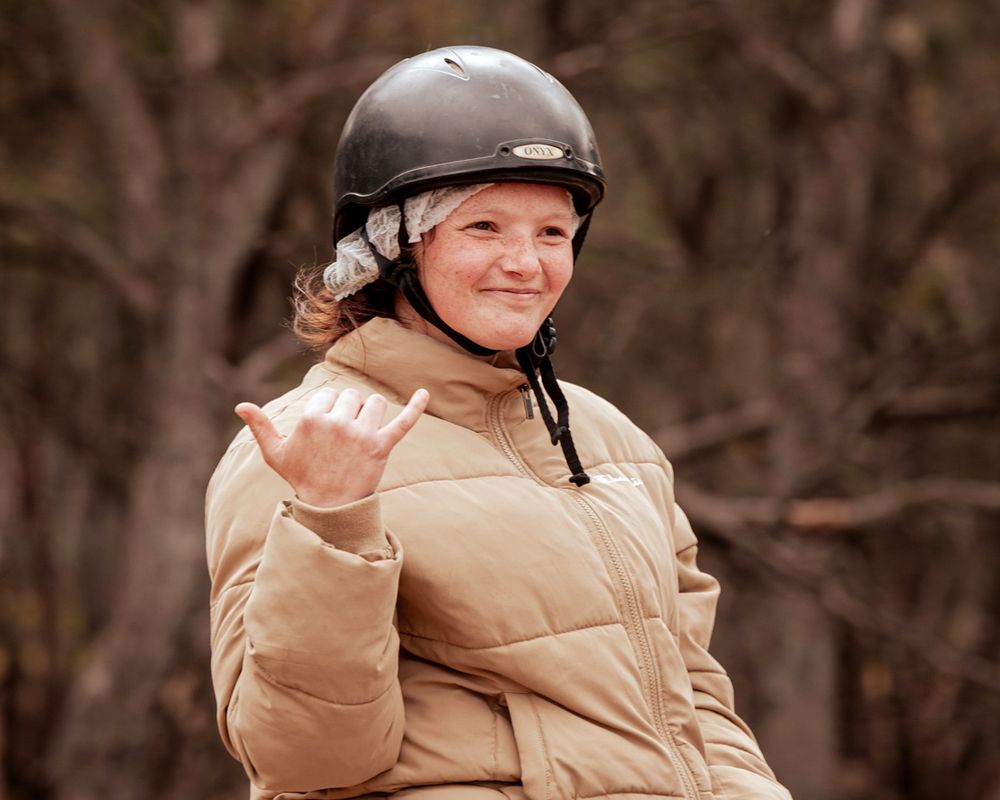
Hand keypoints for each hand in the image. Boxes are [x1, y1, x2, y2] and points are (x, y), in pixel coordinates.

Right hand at [234, 387, 428, 507]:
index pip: (329, 395)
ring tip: (361, 435)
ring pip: (374, 403)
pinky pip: (403, 422)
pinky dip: (416, 407)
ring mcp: (361, 435)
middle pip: (352, 396)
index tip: (325, 432)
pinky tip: (426, 393)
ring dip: (370, 413)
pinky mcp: (382, 448)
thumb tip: (240, 406)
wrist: (328, 507)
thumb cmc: (301, 477)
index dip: (328, 411)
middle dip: (349, 411)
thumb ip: (260, 427)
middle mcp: (337, 424)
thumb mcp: (276, 453)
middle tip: (343, 439)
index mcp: (312, 419)